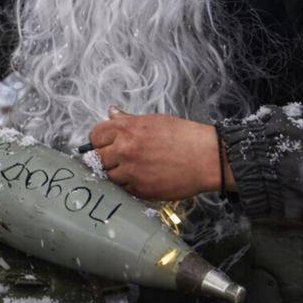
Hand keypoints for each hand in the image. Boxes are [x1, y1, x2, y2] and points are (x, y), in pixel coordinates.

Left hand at [89, 109, 233, 200]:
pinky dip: (130, 185)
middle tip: (118, 159)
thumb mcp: (154, 121)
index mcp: (127, 129)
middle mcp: (125, 150)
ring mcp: (132, 171)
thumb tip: (111, 113)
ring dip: (116, 174)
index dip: (99, 141)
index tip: (105, 144)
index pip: (95, 136)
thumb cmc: (184, 137)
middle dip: (105, 158)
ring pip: (109, 176)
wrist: (207, 158)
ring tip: (134, 169)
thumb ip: (128, 120)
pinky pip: (125, 189)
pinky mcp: (141, 189)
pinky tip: (143, 178)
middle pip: (97, 158)